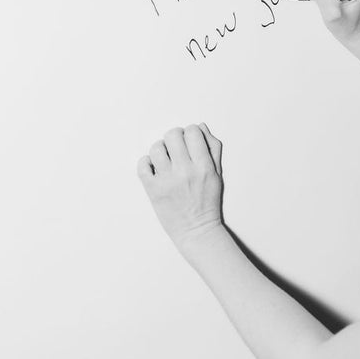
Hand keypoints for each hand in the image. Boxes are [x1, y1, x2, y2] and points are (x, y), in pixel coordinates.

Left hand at [138, 124, 223, 256]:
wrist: (197, 231)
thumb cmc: (208, 202)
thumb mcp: (217, 174)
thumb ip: (212, 149)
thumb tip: (200, 127)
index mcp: (204, 166)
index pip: (193, 132)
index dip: (190, 133)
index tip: (189, 141)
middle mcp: (185, 171)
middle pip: (172, 135)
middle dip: (174, 137)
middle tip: (175, 148)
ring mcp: (168, 181)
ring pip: (156, 148)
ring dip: (160, 149)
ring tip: (165, 159)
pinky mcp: (153, 190)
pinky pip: (142, 165)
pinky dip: (146, 162)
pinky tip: (154, 168)